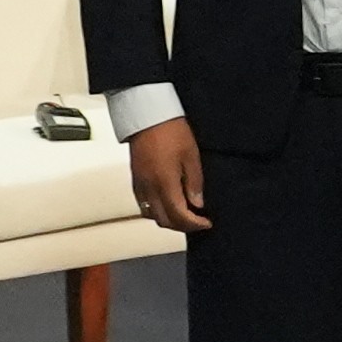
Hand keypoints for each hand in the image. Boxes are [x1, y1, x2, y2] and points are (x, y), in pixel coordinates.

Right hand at [128, 118, 212, 232]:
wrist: (147, 115)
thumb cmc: (170, 130)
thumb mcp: (191, 156)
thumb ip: (194, 183)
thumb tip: (197, 204)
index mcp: (164, 183)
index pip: (179, 216)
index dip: (195, 224)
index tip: (206, 223)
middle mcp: (149, 188)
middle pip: (163, 221)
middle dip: (182, 226)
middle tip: (198, 222)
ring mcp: (139, 184)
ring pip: (151, 215)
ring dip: (168, 220)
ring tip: (184, 214)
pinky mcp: (135, 179)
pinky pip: (143, 204)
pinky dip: (156, 211)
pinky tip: (168, 203)